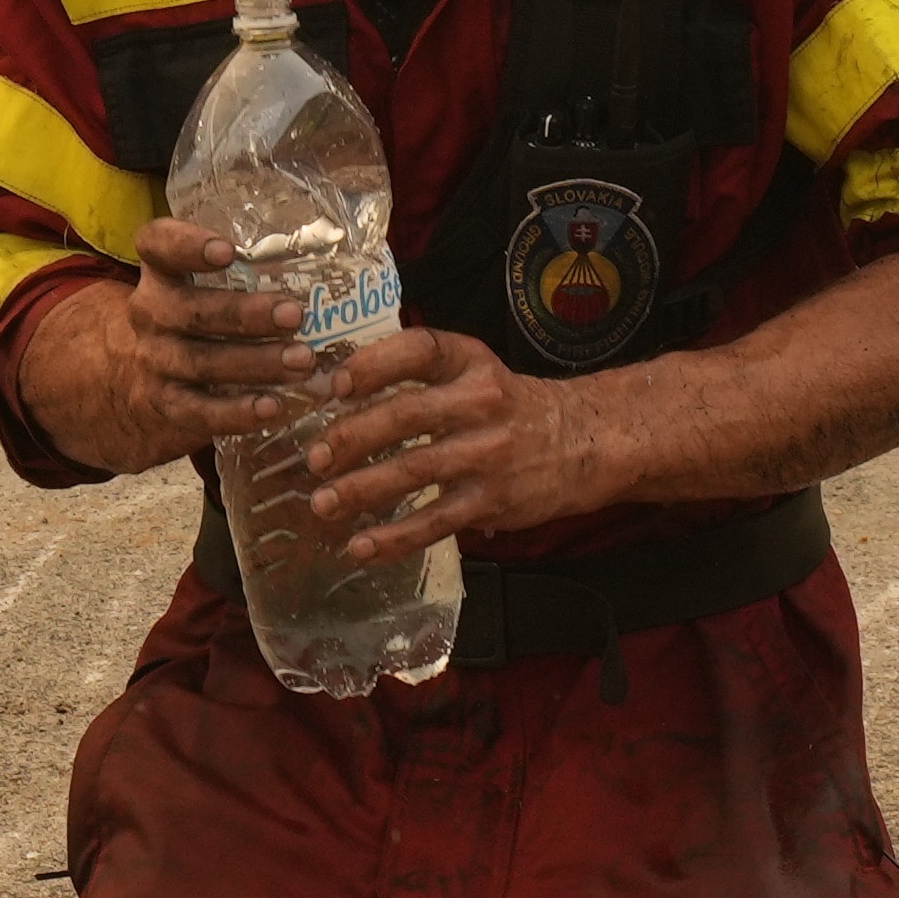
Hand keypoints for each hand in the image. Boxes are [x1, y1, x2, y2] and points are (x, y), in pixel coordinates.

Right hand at [13, 219, 316, 472]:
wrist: (145, 378)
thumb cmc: (201, 316)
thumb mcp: (206, 284)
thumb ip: (252, 267)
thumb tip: (334, 251)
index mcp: (161, 272)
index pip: (158, 245)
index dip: (187, 244)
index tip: (227, 250)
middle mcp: (150, 313)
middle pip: (191, 310)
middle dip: (245, 314)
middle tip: (295, 315)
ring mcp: (156, 361)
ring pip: (202, 362)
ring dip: (255, 362)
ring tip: (302, 360)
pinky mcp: (167, 404)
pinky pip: (200, 411)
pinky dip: (237, 412)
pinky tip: (273, 407)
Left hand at [298, 325, 627, 555]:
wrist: (585, 442)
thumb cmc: (508, 406)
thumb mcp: (474, 372)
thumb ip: (417, 376)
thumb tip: (331, 389)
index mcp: (470, 362)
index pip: (419, 350)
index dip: (374, 364)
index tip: (336, 384)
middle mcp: (482, 402)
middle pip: (408, 415)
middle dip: (353, 437)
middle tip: (313, 457)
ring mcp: (489, 454)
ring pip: (416, 471)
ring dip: (362, 489)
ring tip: (323, 503)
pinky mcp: (493, 501)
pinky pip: (436, 522)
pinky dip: (394, 538)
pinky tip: (360, 547)